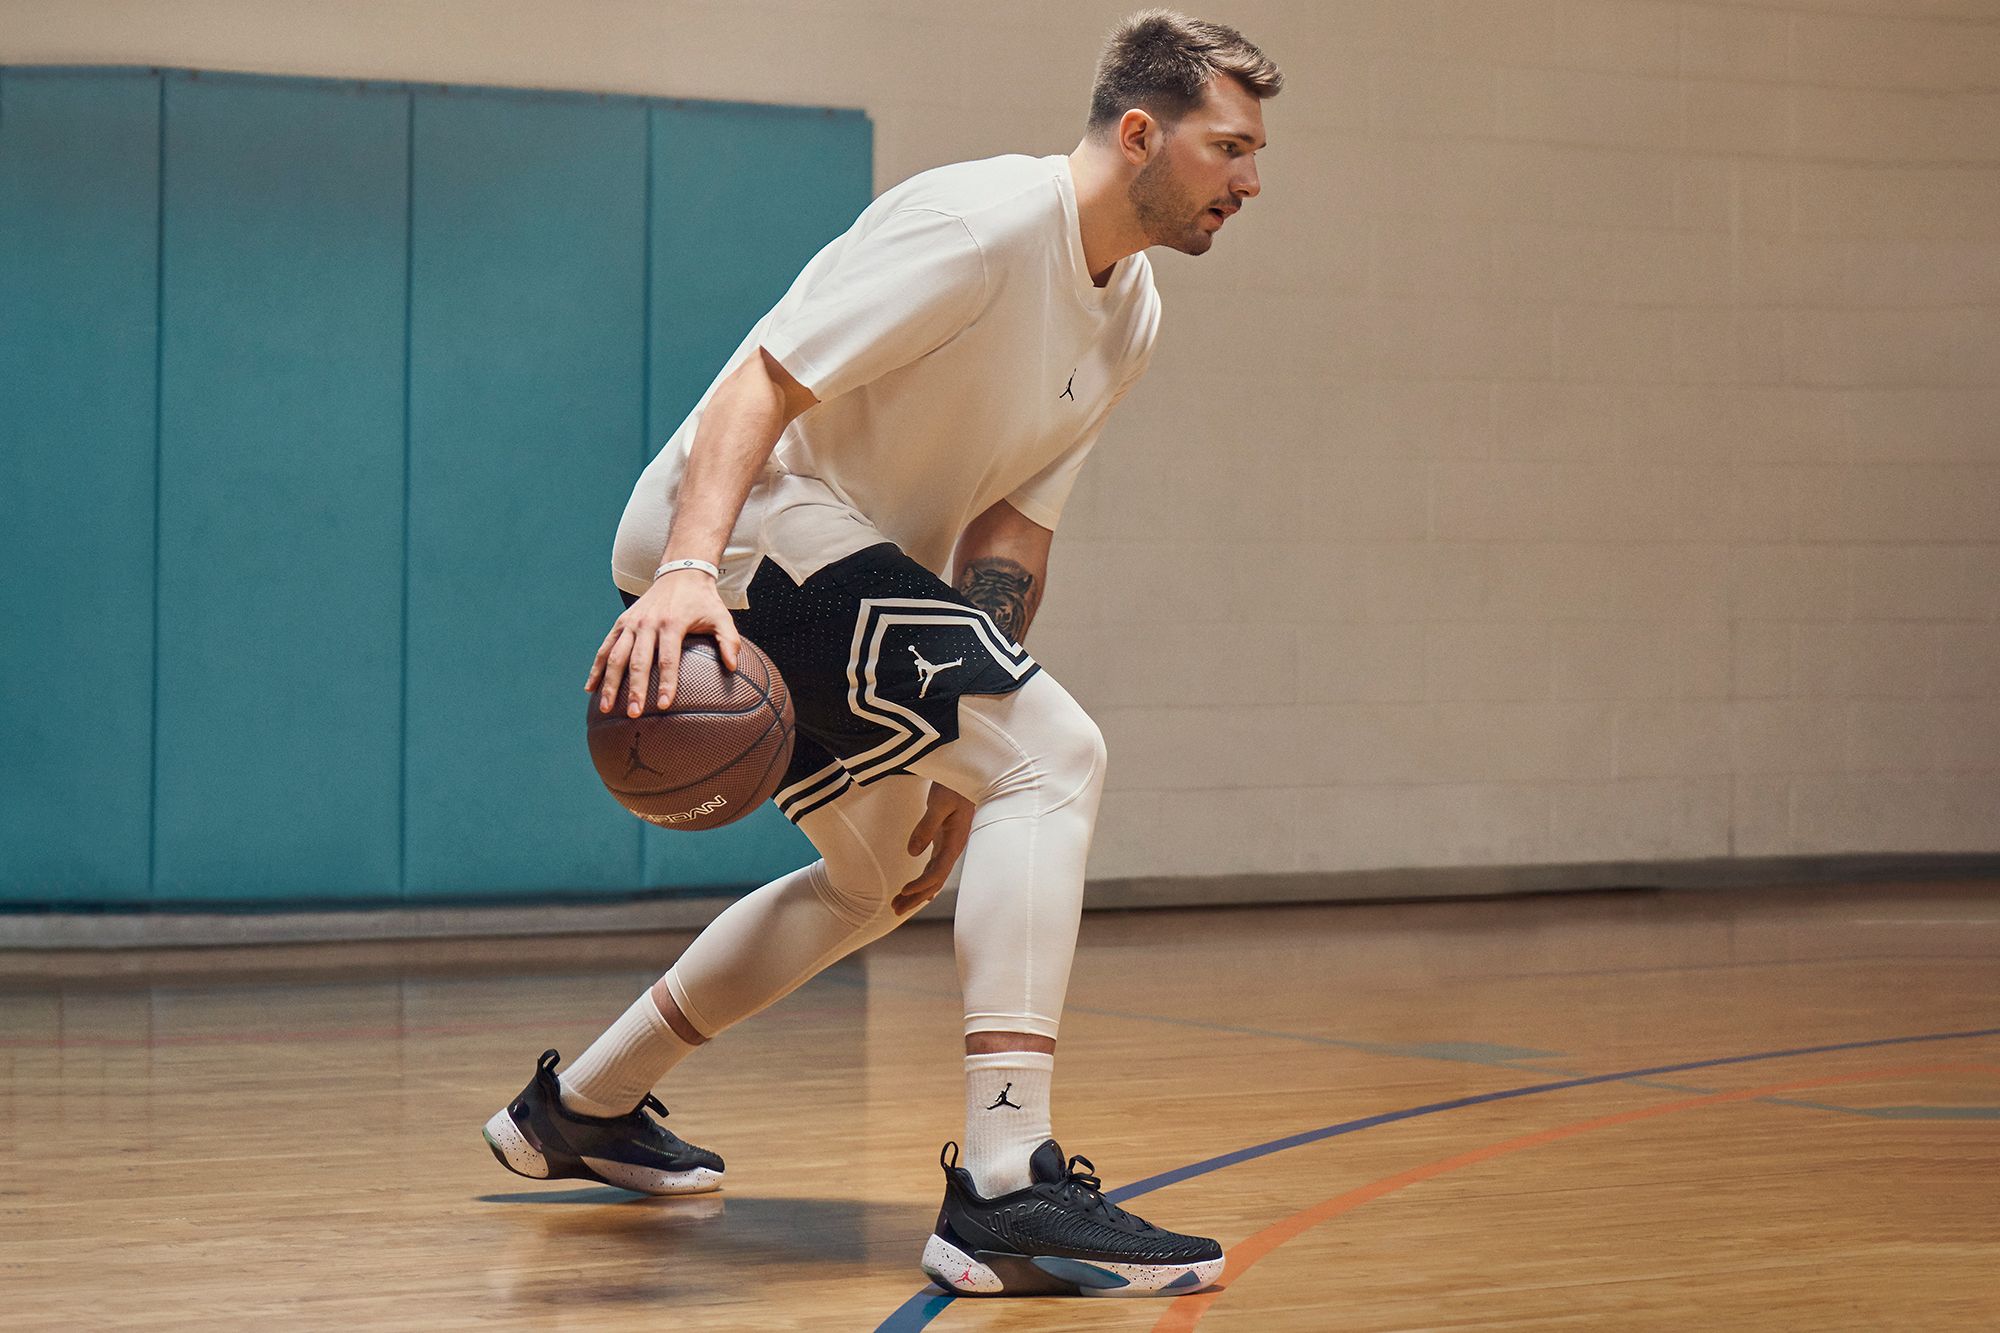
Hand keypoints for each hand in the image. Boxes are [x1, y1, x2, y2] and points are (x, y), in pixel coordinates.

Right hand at [587, 571, 739, 715]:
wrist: (680, 573)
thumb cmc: (703, 601)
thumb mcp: (721, 617)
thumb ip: (729, 641)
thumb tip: (733, 667)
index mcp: (672, 624)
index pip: (668, 659)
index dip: (666, 683)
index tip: (664, 705)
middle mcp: (648, 624)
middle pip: (638, 661)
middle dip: (635, 689)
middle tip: (633, 713)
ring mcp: (632, 623)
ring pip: (615, 656)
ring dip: (609, 682)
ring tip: (605, 707)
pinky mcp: (621, 623)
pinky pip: (606, 647)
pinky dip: (597, 668)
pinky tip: (590, 688)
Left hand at [893, 783, 974, 915]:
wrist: (969, 773)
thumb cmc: (955, 785)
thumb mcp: (940, 802)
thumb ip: (926, 826)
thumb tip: (912, 852)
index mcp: (955, 841)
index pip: (938, 872)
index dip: (922, 885)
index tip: (904, 891)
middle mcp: (953, 848)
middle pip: (935, 881)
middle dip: (916, 898)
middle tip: (895, 910)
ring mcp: (949, 845)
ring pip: (932, 877)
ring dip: (916, 893)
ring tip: (896, 905)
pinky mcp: (943, 840)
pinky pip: (932, 868)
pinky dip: (921, 881)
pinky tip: (912, 890)